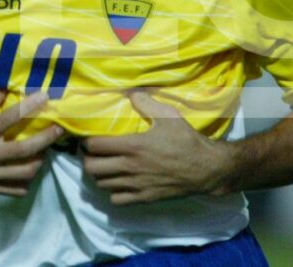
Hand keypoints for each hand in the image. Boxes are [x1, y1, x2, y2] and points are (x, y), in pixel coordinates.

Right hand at [0, 90, 61, 195]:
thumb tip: (8, 92)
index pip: (10, 118)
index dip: (31, 106)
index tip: (46, 97)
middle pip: (26, 149)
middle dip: (47, 139)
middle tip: (59, 130)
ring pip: (25, 172)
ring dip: (41, 160)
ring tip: (46, 151)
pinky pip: (15, 189)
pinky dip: (27, 181)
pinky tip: (31, 169)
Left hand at [82, 91, 235, 204]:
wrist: (206, 169)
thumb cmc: (187, 140)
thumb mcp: (169, 116)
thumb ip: (146, 103)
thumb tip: (130, 92)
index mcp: (133, 146)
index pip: (95, 146)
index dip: (87, 141)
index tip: (89, 137)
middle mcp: (130, 167)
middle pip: (92, 168)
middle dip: (88, 158)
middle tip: (93, 152)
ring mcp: (136, 185)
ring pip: (102, 184)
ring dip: (100, 174)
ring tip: (105, 165)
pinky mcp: (143, 197)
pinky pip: (116, 199)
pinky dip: (113, 191)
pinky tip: (120, 182)